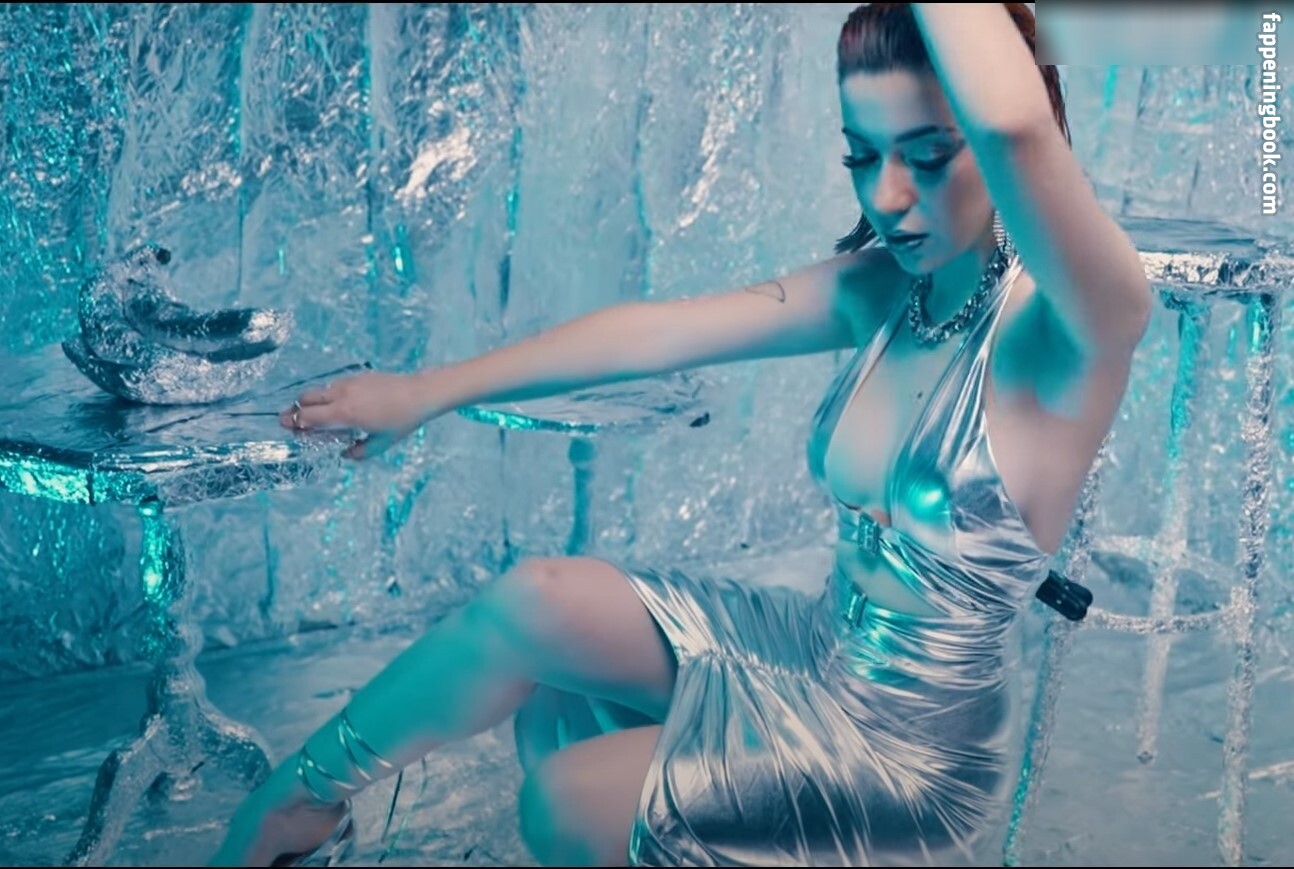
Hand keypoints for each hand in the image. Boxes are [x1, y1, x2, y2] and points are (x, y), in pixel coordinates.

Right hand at [279, 370, 433, 460]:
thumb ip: (360, 452)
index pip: (308, 417)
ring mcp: (349, 382)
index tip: (286, 427)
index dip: (294, 422)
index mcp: (344, 414)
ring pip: (319, 390)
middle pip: (306, 399)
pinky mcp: (357, 376)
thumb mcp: (381, 443)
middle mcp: (342, 395)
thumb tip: (345, 454)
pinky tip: (334, 403)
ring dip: (310, 401)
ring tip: (311, 412)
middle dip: (295, 410)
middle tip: (291, 420)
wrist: (419, 393)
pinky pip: (334, 385)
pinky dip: (326, 394)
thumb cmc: (401, 421)